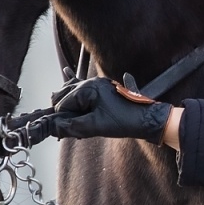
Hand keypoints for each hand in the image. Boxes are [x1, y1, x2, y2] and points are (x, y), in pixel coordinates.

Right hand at [43, 77, 172, 143]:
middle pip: (67, 94)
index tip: (61, 129)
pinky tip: (67, 74)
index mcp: (89, 88)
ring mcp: (100, 84)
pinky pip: (86, 88)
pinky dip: (78, 92)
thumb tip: (55, 127)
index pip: (64, 102)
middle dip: (64, 109)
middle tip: (63, 125)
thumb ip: (72, 126)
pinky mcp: (106, 89)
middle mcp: (93, 82)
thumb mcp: (95, 126)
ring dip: (70, 103)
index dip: (62, 117)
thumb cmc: (125, 121)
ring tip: (64, 116)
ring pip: (75, 91)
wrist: (148, 119)